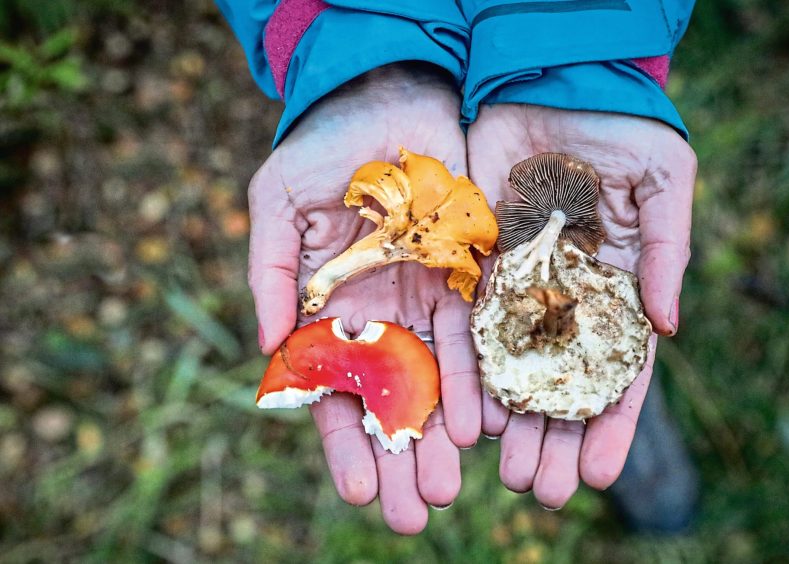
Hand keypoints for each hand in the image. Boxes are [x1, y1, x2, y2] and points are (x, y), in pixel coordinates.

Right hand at [248, 64, 480, 533]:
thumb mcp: (279, 201)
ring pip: (433, 383)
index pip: (332, 390)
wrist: (390, 98)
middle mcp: (378, 316)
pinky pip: (474, 339)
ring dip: (439, 437)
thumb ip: (271, 272)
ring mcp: (425, 301)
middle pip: (387, 402)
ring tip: (446, 488)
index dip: (343, 441)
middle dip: (398, 459)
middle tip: (411, 513)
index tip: (355, 490)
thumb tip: (272, 346)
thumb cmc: (323, 146)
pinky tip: (482, 427)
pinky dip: (476, 383)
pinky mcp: (469, 279)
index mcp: (329, 308)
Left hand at [467, 104, 696, 508]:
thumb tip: (669, 325)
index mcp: (621, 286)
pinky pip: (472, 326)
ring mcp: (523, 287)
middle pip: (563, 382)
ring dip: (512, 422)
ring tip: (505, 473)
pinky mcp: (478, 266)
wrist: (550, 85)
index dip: (612, 422)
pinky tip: (471, 416)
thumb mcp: (662, 180)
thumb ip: (668, 250)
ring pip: (515, 367)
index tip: (601, 474)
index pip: (619, 369)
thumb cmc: (620, 127)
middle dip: (554, 438)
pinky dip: (472, 372)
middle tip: (541, 491)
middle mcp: (571, 299)